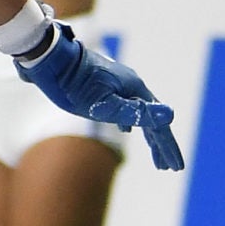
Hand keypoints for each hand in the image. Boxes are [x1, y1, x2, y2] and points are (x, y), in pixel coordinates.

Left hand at [13, 23, 185, 168]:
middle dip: (161, 144)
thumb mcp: (104, 104)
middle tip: (168, 167)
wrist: (49, 57)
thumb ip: (135, 112)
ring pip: (139, 112)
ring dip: (148, 134)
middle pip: (153, 119)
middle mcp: (130, 85)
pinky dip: (131, 121)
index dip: (167, 147)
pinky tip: (126, 127)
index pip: (159, 124)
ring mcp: (118, 83)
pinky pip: (126, 105)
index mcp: (135, 90)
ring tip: (154, 153)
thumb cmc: (73, 84)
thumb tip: (170, 115)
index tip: (175, 167)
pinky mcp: (104, 83)